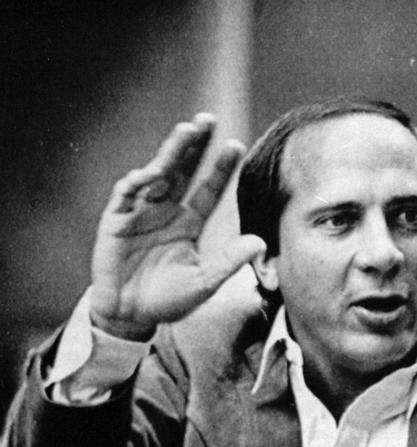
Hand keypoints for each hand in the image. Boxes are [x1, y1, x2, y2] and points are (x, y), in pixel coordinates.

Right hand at [89, 113, 265, 339]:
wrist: (133, 316)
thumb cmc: (170, 299)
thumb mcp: (205, 281)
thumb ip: (230, 261)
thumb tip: (260, 241)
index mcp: (189, 222)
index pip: (208, 189)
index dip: (221, 169)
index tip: (236, 146)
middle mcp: (166, 211)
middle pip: (182, 171)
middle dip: (193, 146)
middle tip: (207, 120)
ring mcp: (140, 213)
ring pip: (156, 174)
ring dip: (170, 153)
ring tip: (185, 132)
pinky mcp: (116, 222)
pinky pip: (126, 196)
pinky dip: (137, 183)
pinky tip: (151, 172)